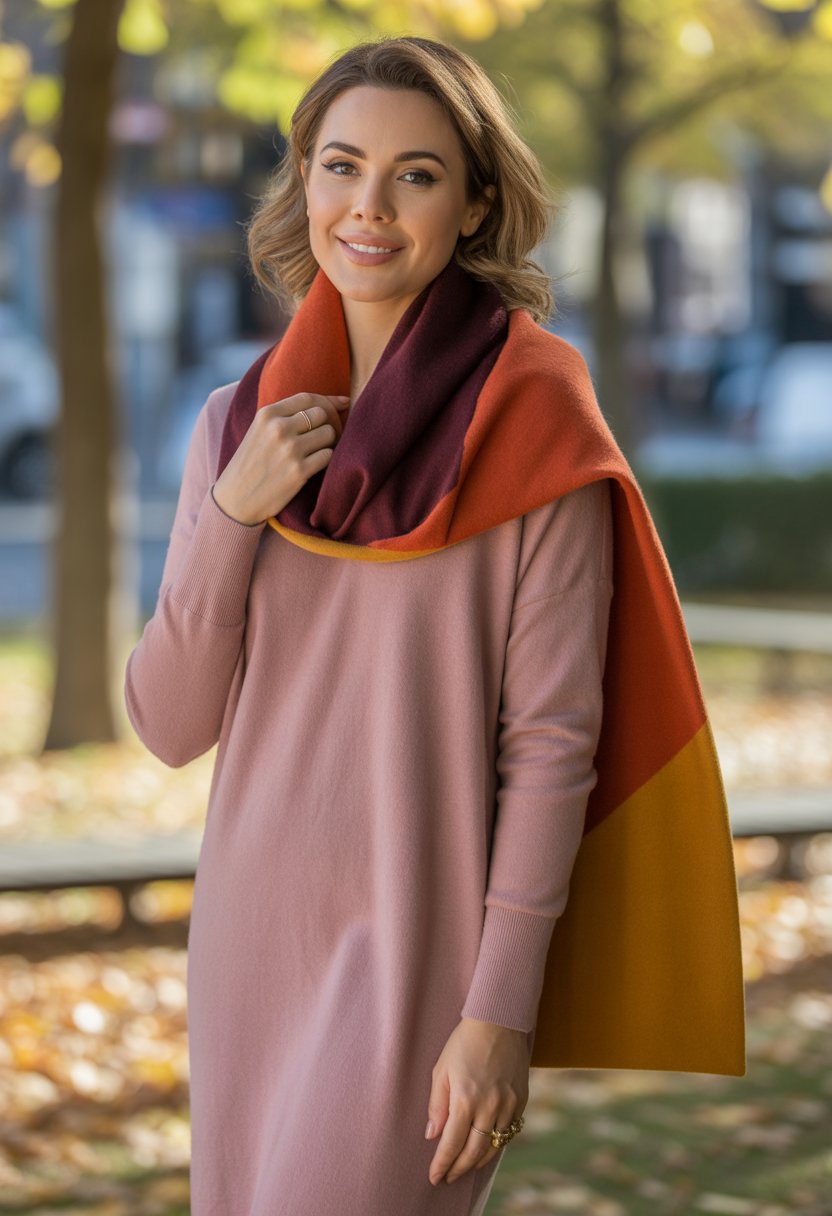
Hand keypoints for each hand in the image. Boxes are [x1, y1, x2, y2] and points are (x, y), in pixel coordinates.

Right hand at [211, 392, 351, 525]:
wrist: (236, 499)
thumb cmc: (252, 462)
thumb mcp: (259, 430)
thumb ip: (286, 415)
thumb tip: (338, 401)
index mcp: (267, 414)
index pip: (307, 398)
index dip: (328, 401)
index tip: (340, 406)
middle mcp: (279, 428)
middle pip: (321, 414)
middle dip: (324, 425)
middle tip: (318, 438)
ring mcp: (290, 450)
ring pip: (328, 433)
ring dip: (327, 443)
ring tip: (314, 452)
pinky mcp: (299, 471)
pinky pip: (328, 455)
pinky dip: (325, 459)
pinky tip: (313, 465)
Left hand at [425, 1017, 529, 1185]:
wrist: (499, 1021)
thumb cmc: (464, 1043)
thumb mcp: (441, 1070)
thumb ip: (437, 1105)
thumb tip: (432, 1135)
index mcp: (465, 1099)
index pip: (451, 1144)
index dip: (442, 1164)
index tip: (434, 1177)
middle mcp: (489, 1106)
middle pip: (473, 1152)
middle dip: (458, 1169)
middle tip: (448, 1177)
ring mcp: (508, 1105)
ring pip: (493, 1146)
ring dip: (477, 1161)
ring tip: (465, 1167)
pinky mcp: (521, 1100)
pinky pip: (509, 1132)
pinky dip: (496, 1144)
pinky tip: (486, 1146)